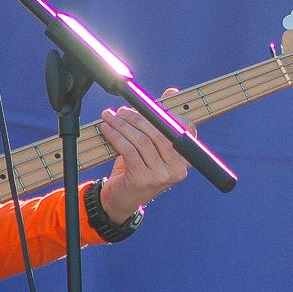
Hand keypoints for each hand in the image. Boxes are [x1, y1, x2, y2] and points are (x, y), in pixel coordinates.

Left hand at [96, 89, 191, 224]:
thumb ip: (161, 120)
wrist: (122, 198)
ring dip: (122, 126)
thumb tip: (172, 93)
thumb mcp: (151, 145)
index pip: (183, 128)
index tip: (145, 106)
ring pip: (141, 141)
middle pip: (159, 133)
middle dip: (137, 118)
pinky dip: (116, 137)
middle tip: (120, 111)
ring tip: (109, 118)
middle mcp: (178, 168)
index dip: (164, 114)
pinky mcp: (143, 179)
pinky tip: (107, 130)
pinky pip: (128, 150)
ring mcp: (162, 176)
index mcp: (185, 158)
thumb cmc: (138, 168)